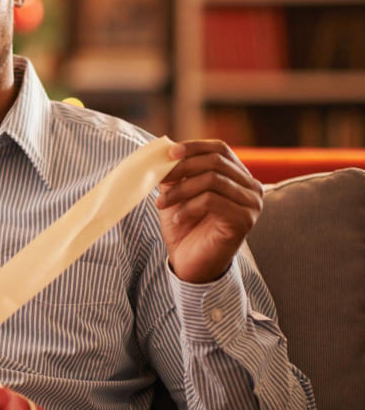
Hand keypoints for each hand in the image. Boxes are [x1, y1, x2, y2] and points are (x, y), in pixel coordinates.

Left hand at [156, 140, 263, 283]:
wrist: (190, 262)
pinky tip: (177, 218)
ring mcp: (252, 204)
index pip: (220, 148)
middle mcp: (252, 187)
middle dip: (182, 167)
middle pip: (215, 161)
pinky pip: (212, 201)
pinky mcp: (244, 220)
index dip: (194, 146)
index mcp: (239, 176)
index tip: (168, 152)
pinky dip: (188, 207)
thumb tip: (163, 147)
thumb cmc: (184, 225)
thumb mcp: (177, 191)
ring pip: (212, 180)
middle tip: (158, 178)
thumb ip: (175, 170)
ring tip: (161, 204)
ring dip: (180, 190)